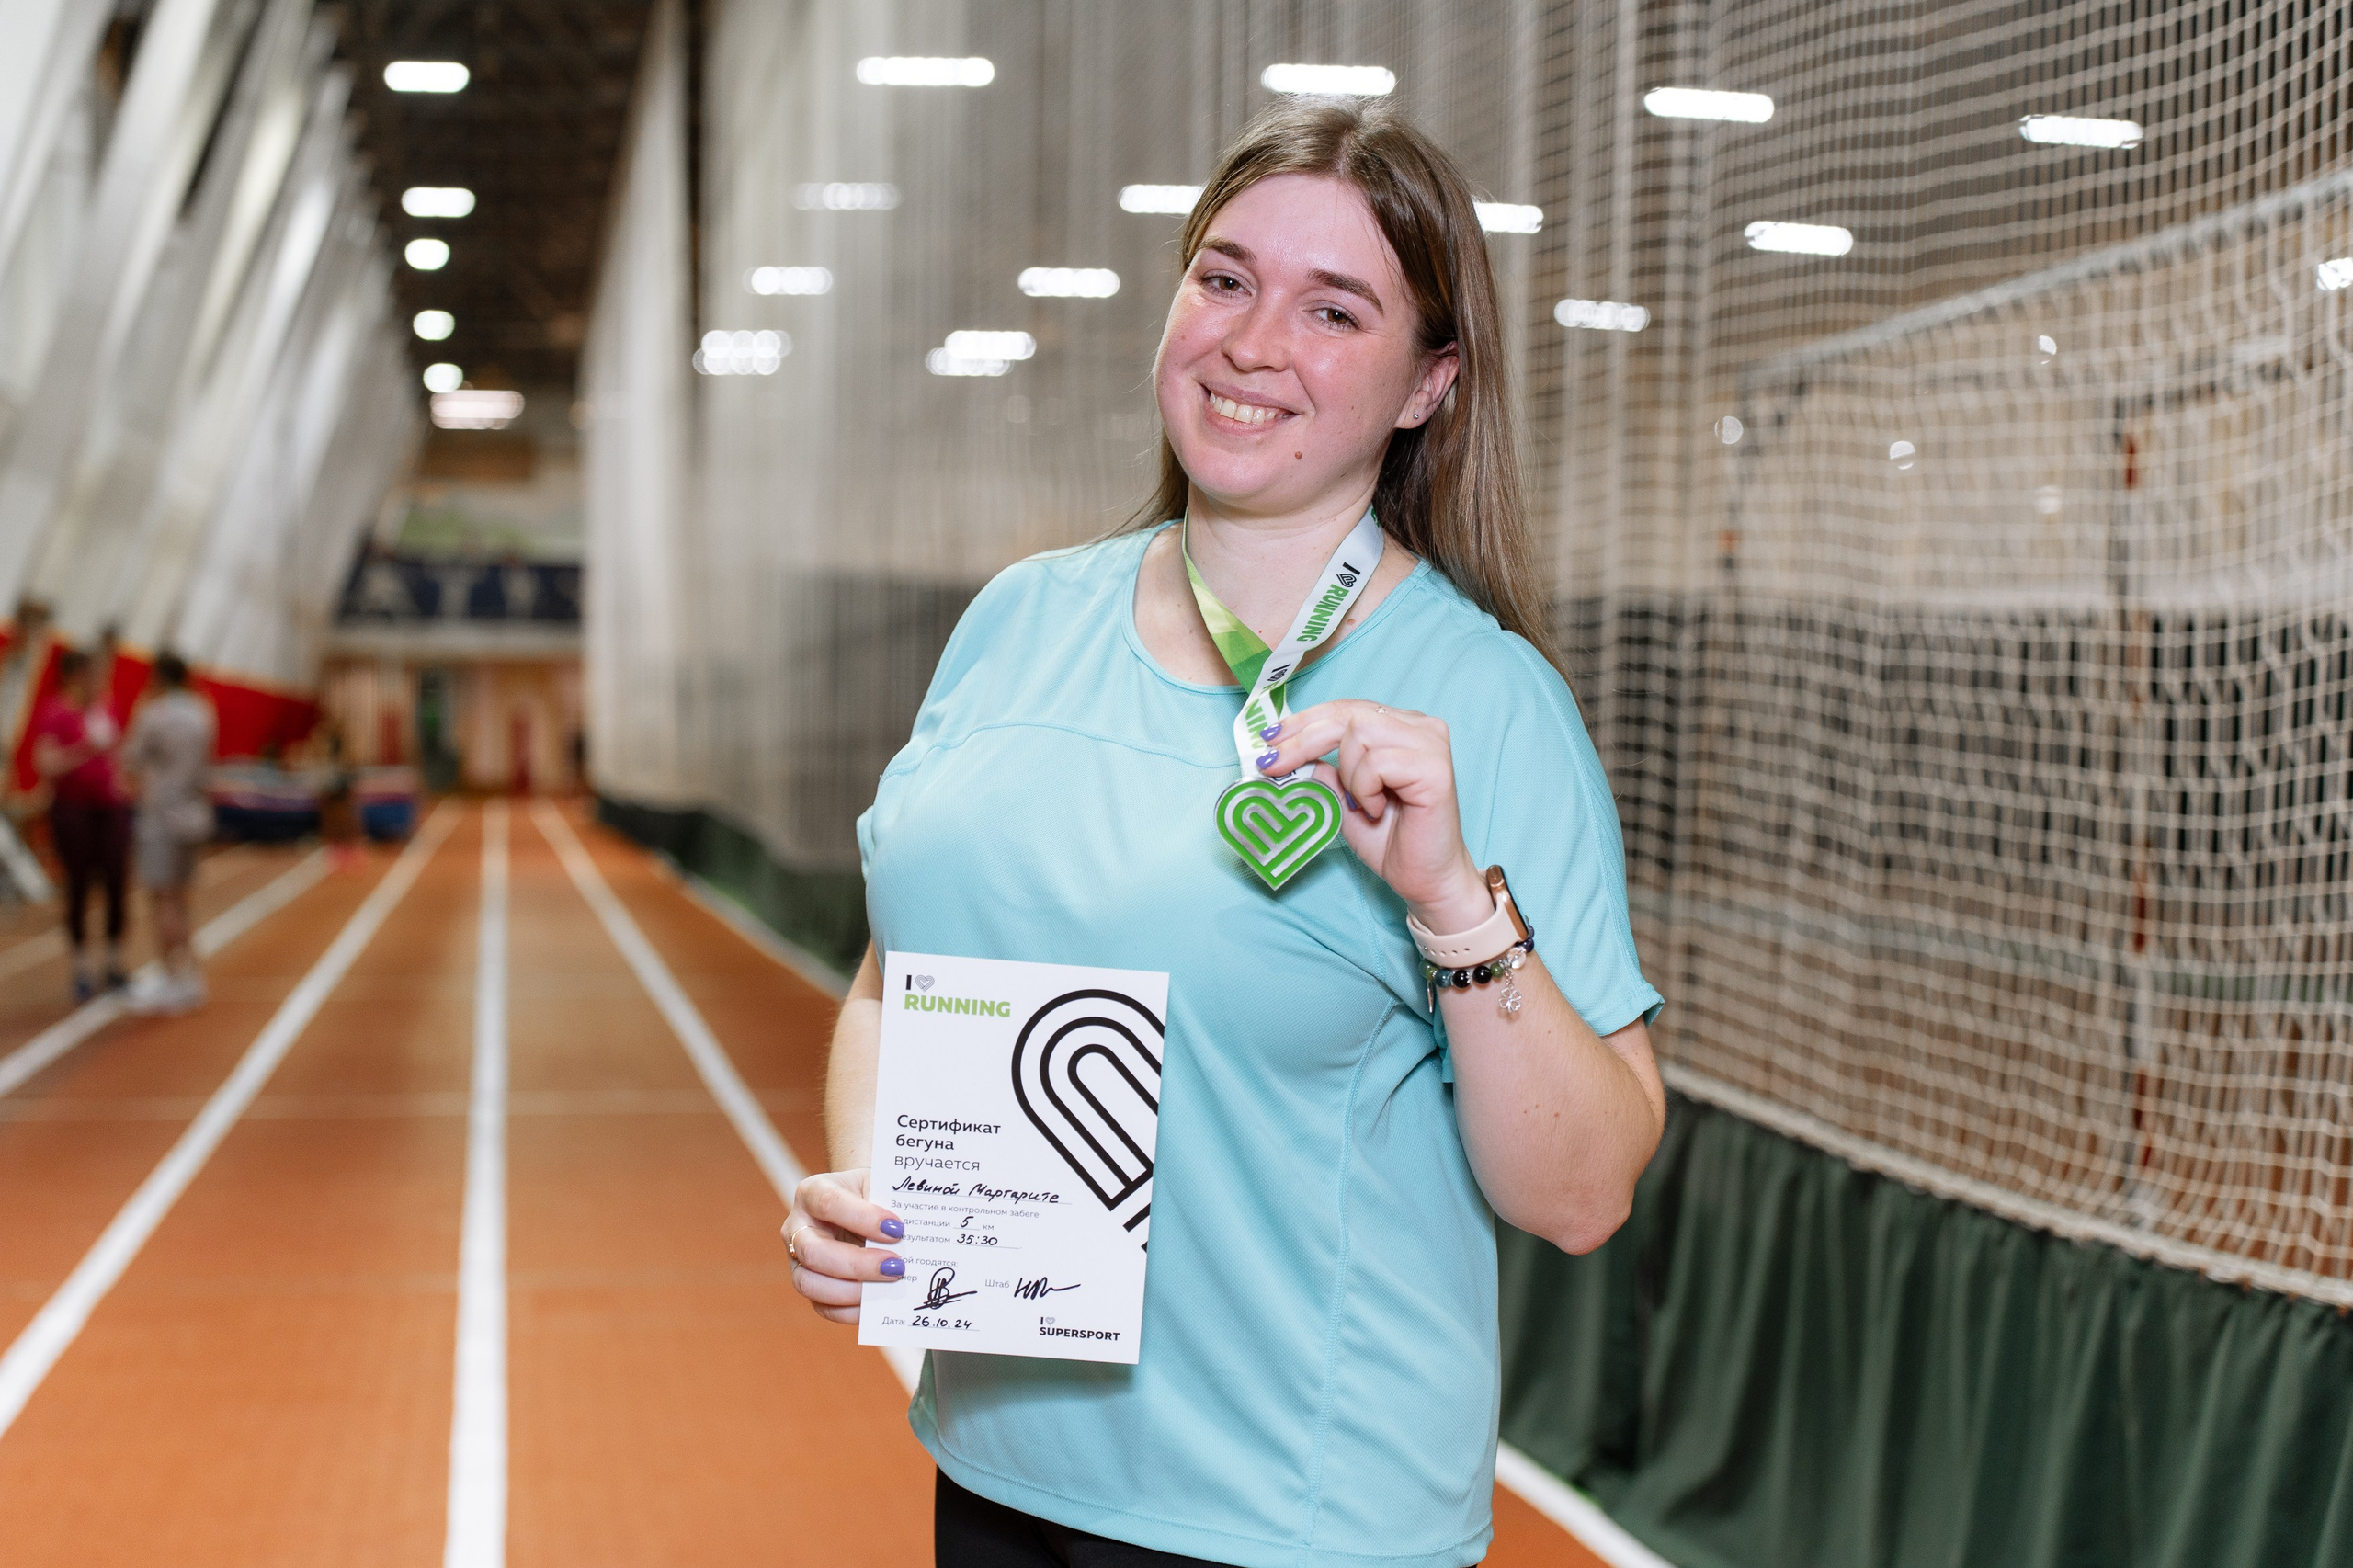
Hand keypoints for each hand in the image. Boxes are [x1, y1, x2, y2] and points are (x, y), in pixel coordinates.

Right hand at [783, 1168, 906, 1323]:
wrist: (863, 1202)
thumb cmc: (872, 1194)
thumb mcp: (879, 1187)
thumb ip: (890, 1206)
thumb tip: (914, 1239)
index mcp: (812, 1192)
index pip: (828, 1203)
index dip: (862, 1218)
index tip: (897, 1229)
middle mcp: (797, 1227)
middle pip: (813, 1251)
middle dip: (857, 1264)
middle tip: (896, 1266)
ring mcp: (798, 1259)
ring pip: (809, 1283)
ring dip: (853, 1290)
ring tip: (889, 1284)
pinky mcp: (809, 1284)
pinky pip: (822, 1306)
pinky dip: (852, 1310)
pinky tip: (878, 1301)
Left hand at [1257, 699, 1491, 931]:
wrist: (1425, 881)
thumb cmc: (1390, 841)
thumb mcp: (1341, 800)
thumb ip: (1323, 771)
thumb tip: (1284, 749)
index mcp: (1399, 727)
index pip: (1344, 709)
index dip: (1303, 721)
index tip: (1268, 740)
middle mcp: (1419, 726)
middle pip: (1347, 714)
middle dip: (1302, 739)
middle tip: (1272, 764)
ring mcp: (1431, 743)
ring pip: (1359, 733)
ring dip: (1347, 774)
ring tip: (1360, 804)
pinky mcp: (1435, 767)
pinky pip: (1377, 762)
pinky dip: (1365, 788)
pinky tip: (1377, 809)